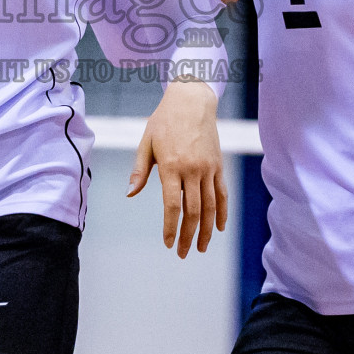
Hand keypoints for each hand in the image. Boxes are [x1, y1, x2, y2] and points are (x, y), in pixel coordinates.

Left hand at [127, 79, 227, 256]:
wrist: (192, 100)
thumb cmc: (164, 120)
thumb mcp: (146, 142)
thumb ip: (139, 170)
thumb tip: (131, 194)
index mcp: (171, 165)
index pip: (172, 205)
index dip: (170, 228)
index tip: (167, 243)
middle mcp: (192, 169)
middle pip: (193, 211)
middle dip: (187, 236)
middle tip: (182, 253)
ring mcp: (208, 168)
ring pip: (210, 207)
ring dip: (206, 230)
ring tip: (200, 247)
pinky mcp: (218, 166)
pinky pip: (222, 194)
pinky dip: (222, 212)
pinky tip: (219, 227)